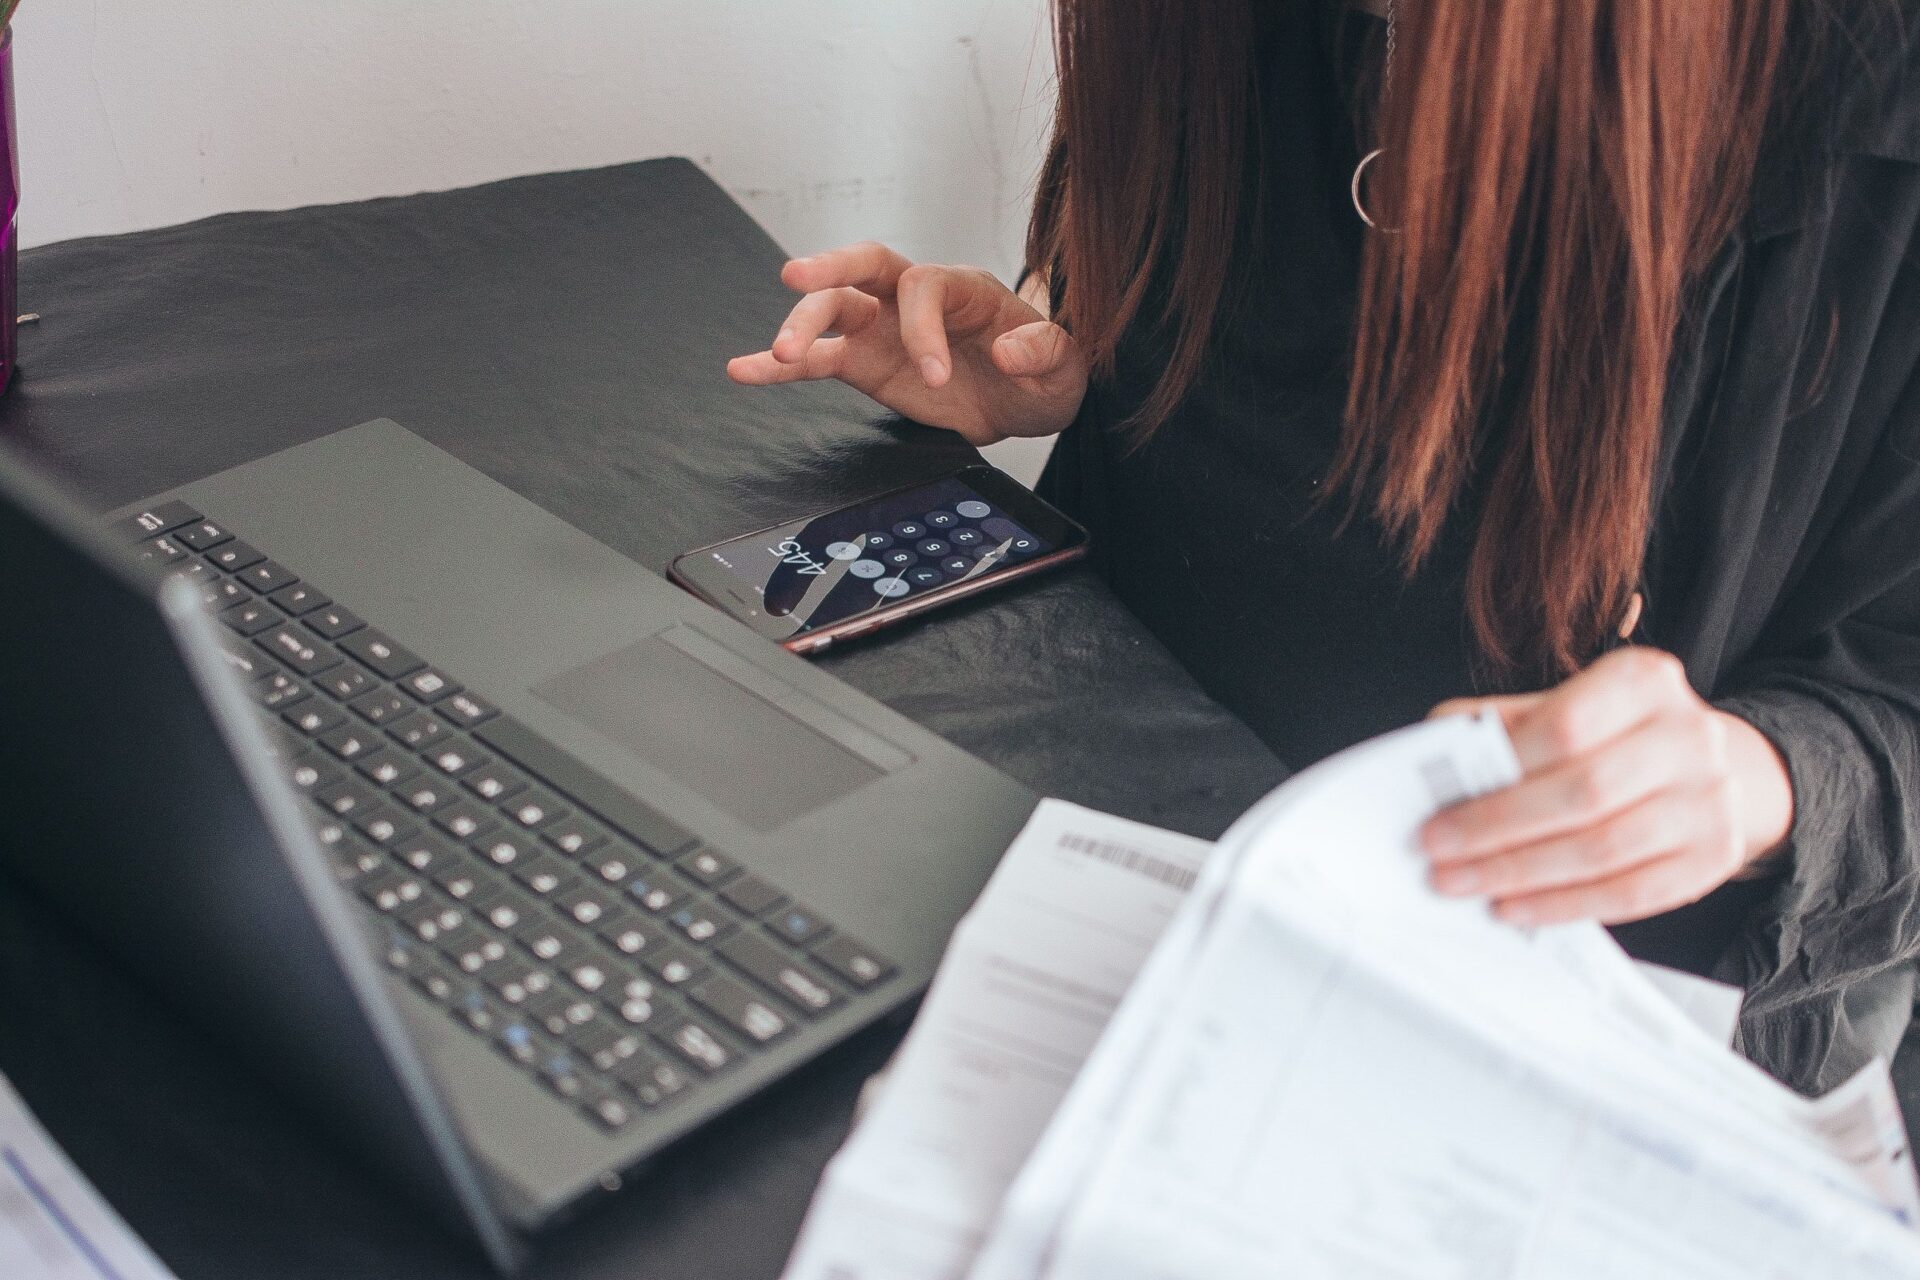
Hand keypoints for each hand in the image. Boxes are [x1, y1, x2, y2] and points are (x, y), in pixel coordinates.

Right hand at [726, 242, 1088, 446]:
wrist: (1030, 397)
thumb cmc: (1047, 370)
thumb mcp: (1066, 364)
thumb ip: (1044, 352)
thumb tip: (1008, 349)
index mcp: (962, 287)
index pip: (923, 287)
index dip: (922, 328)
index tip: (935, 376)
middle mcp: (914, 298)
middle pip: (863, 267)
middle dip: (829, 269)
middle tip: (794, 279)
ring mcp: (884, 328)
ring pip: (832, 310)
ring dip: (801, 326)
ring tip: (777, 354)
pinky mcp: (866, 363)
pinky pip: (818, 360)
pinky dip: (779, 366)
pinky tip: (744, 370)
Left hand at [1420, 648, 1794, 925]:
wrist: (1708, 767)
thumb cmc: (1612, 736)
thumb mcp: (1561, 708)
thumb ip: (1501, 726)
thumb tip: (1433, 760)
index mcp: (1643, 680)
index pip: (1566, 727)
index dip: (1501, 772)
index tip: (1439, 809)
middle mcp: (1690, 735)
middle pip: (1584, 793)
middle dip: (1498, 831)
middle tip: (1438, 855)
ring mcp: (1711, 799)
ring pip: (1603, 849)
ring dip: (1522, 874)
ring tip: (1465, 884)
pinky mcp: (1716, 856)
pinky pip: (1631, 893)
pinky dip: (1564, 905)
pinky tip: (1516, 907)